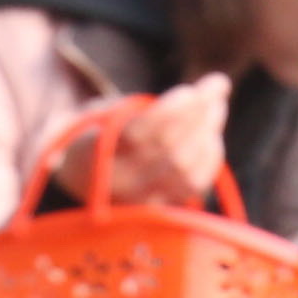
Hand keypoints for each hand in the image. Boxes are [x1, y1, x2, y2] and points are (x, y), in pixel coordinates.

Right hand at [97, 75, 231, 208]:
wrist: (81, 185)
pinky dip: (210, 158)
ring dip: (208, 134)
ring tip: (216, 107)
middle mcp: (120, 185)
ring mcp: (142, 202)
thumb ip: (139, 108)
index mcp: (97, 155)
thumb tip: (198, 97)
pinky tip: (212, 137)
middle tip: (216, 87)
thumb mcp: (103, 115)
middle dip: (199, 116)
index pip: (142, 133)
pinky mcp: (161, 210)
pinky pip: (194, 186)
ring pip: (187, 171)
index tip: (191, 91)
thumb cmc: (98, 138)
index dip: (173, 111)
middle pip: (171, 152)